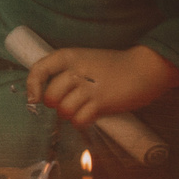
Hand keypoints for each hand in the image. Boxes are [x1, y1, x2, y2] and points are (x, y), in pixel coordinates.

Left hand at [24, 45, 178, 125]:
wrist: (146, 68)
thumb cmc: (114, 67)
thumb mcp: (85, 60)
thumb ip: (65, 73)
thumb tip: (42, 95)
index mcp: (69, 56)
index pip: (39, 69)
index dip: (32, 86)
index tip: (35, 98)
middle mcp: (76, 70)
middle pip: (50, 98)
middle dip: (58, 106)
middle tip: (71, 103)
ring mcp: (89, 87)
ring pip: (64, 111)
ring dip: (72, 115)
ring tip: (85, 108)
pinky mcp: (102, 102)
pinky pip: (79, 120)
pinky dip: (83, 122)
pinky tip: (92, 115)